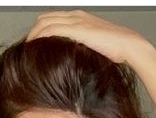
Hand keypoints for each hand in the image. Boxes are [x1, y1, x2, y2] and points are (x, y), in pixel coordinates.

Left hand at [25, 10, 147, 64]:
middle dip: (32, 32)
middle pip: (44, 18)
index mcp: (80, 18)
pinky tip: (33, 47)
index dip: (39, 31)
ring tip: (26, 49)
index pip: (52, 19)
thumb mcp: (94, 47)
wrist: (129, 45)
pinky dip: (39, 36)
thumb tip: (70, 63)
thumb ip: (80, 49)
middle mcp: (76, 16)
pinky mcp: (76, 29)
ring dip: (32, 35)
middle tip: (26, 49)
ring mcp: (76, 20)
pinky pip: (51, 29)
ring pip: (44, 22)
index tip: (32, 47)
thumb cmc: (116, 49)